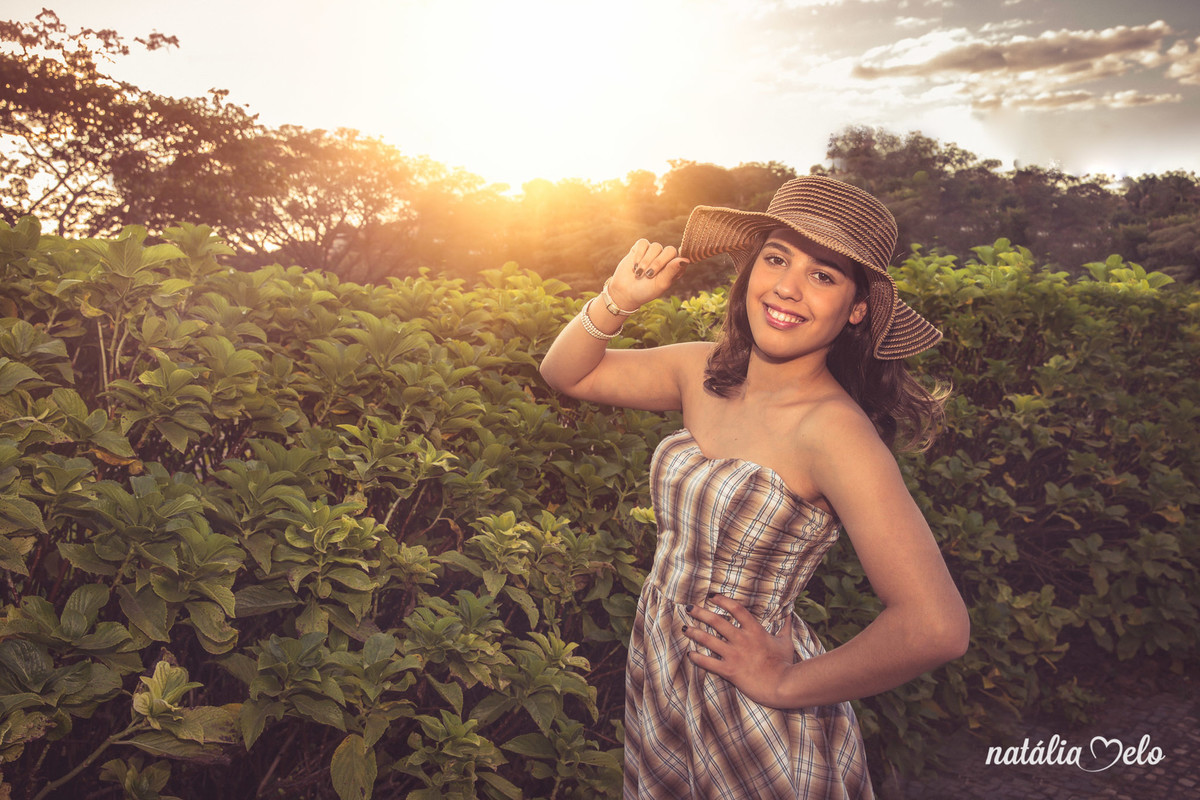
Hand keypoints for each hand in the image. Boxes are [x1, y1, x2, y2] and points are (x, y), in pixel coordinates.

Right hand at [605, 239, 688, 311]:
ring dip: (646, 261)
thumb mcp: (660, 284)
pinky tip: (634, 266)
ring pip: (655, 247)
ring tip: (639, 273)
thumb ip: (672, 271)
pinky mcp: (640, 248)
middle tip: (649, 275)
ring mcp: (653, 252)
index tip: (673, 263)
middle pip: (669, 250)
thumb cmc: (645, 291)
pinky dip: (638, 255)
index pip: (681, 257)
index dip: (678, 258)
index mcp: (673, 268)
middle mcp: (665, 258)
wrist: (624, 292)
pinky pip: (643, 243)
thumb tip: (685, 260)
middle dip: (658, 263)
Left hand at [683, 594, 797, 707]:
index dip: (723, 600)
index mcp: (755, 630)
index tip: (712, 596)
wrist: (783, 685)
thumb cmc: (785, 664)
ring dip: (694, 632)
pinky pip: (708, 663)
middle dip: (701, 612)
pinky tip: (690, 654)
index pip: (736, 609)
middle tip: (689, 607)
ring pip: (708, 640)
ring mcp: (734, 654)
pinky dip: (697, 658)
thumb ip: (785, 626)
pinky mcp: (729, 670)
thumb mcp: (786, 642)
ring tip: (685, 628)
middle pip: (717, 621)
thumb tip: (790, 613)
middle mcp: (742, 639)